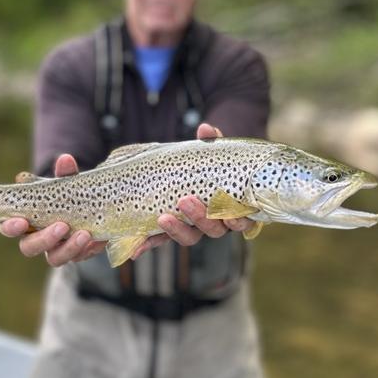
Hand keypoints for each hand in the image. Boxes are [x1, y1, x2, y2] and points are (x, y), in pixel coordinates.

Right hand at [0, 154, 105, 266]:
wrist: (91, 206)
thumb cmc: (67, 194)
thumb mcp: (67, 182)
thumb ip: (65, 174)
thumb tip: (65, 159)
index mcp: (25, 220)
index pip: (8, 227)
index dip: (11, 227)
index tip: (21, 221)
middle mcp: (36, 238)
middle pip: (29, 248)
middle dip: (45, 239)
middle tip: (62, 226)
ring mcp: (55, 249)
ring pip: (54, 258)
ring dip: (69, 247)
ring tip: (85, 233)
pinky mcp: (74, 255)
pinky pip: (79, 257)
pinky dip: (87, 249)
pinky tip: (97, 239)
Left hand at [131, 123, 255, 259]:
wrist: (190, 172)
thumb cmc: (210, 164)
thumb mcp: (212, 154)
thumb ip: (212, 143)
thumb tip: (205, 128)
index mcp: (233, 207)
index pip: (241, 222)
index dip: (238, 222)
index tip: (230, 215)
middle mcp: (215, 222)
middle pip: (213, 230)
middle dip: (199, 218)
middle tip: (185, 200)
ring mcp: (193, 228)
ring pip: (189, 236)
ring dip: (177, 230)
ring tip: (163, 217)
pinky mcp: (170, 231)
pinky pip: (160, 241)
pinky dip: (148, 244)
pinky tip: (136, 249)